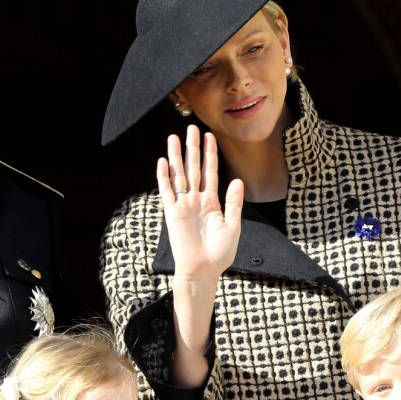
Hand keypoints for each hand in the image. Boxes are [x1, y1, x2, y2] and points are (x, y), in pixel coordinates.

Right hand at [156, 124, 243, 385]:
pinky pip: (167, 191)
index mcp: (212, 203)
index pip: (211, 172)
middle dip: (193, 149)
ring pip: (179, 175)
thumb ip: (233, 203)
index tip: (210, 136)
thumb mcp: (233, 227)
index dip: (210, 154)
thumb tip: (237, 181)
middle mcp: (196, 200)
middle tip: (192, 129)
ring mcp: (183, 205)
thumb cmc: (220, 253)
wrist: (203, 270)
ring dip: (177, 157)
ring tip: (174, 138)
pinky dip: (164, 177)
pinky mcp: (172, 213)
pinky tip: (163, 162)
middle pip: (194, 169)